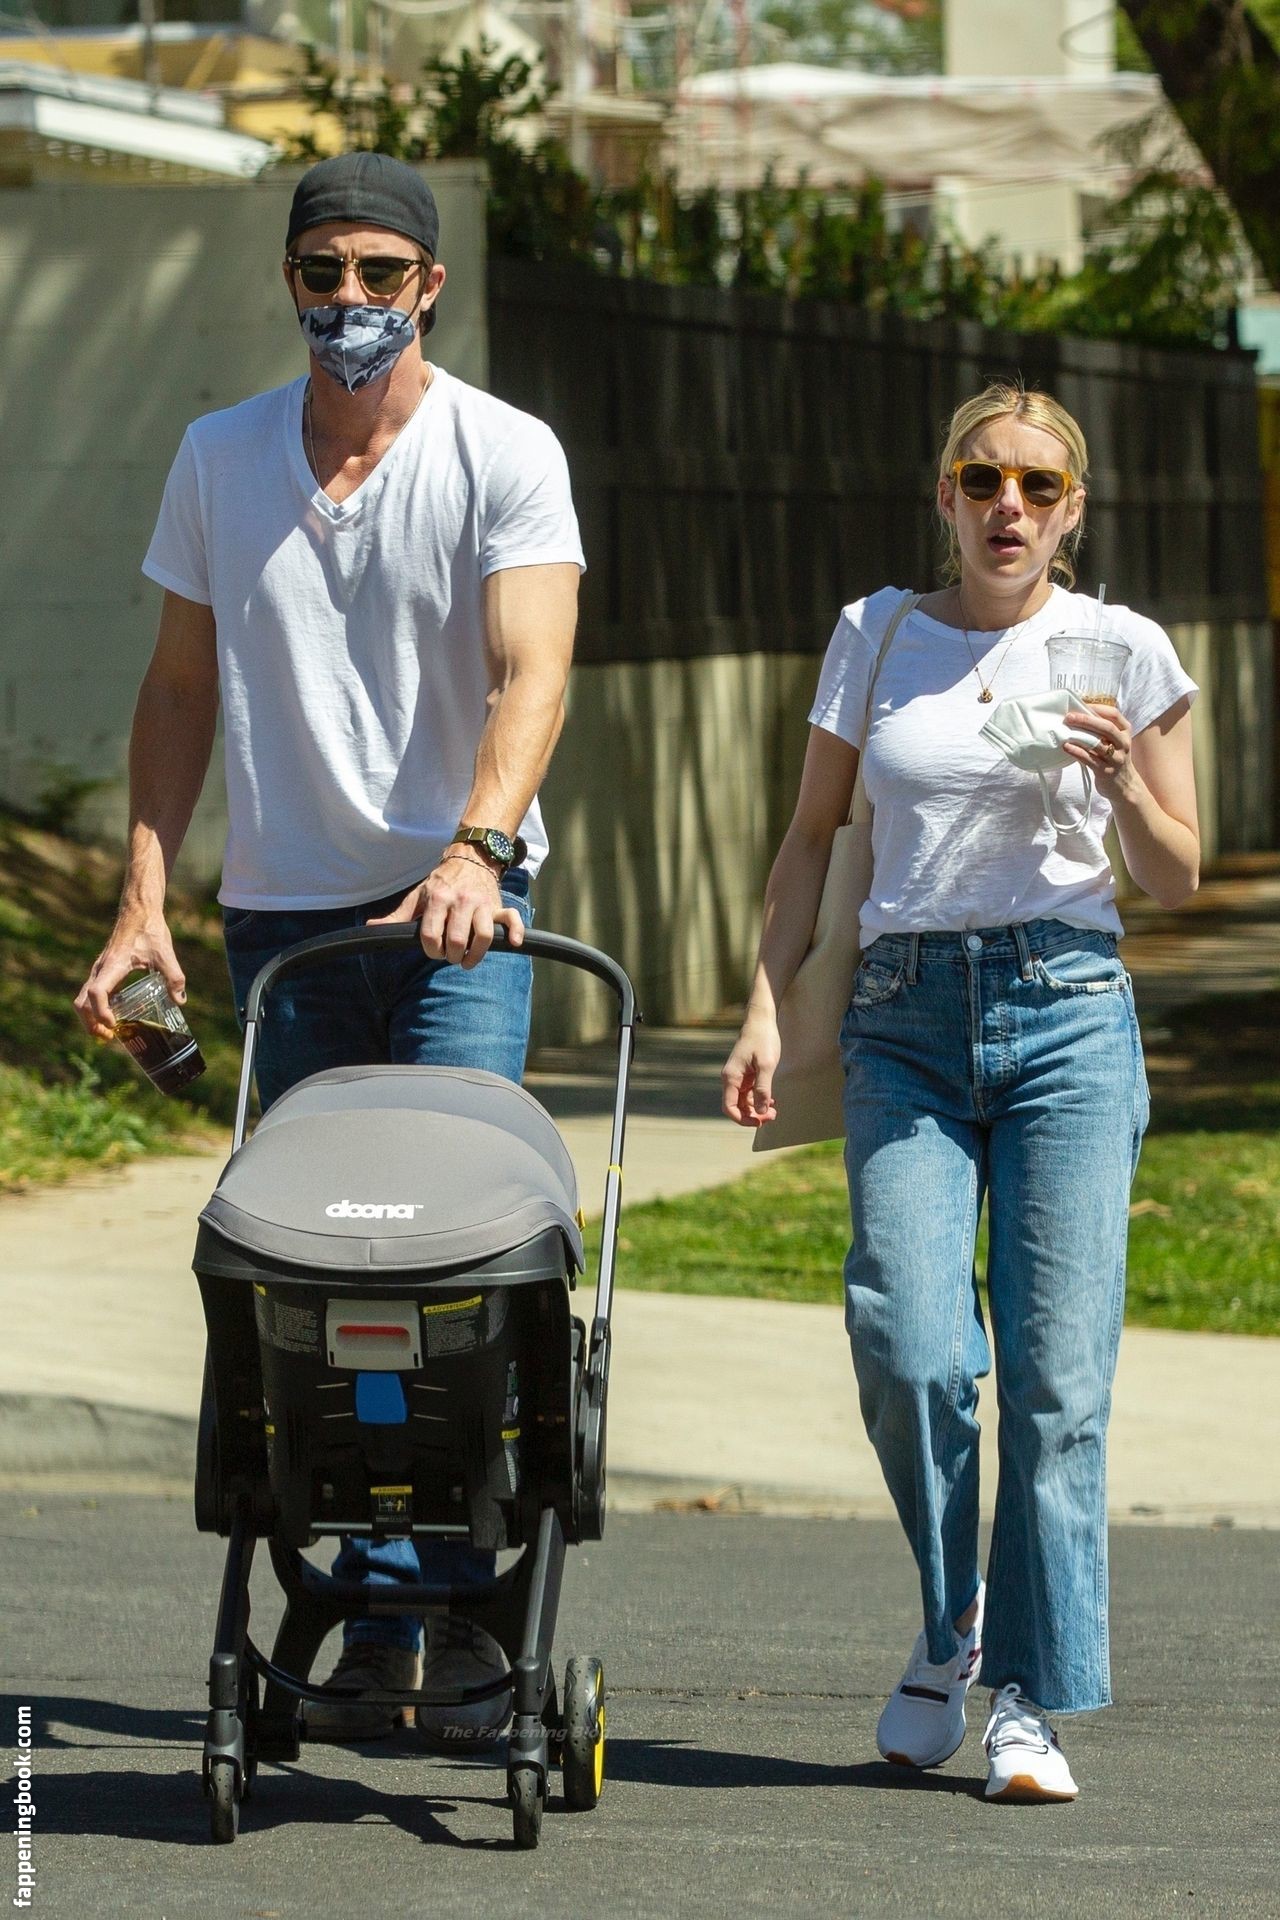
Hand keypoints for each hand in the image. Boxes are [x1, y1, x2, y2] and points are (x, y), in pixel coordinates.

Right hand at [74, 915, 184, 1038]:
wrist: (139, 911)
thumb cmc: (150, 930)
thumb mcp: (165, 954)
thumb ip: (174, 977)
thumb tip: (180, 1001)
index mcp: (113, 966)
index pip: (96, 993)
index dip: (101, 1012)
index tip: (113, 1025)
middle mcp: (100, 970)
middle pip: (82, 1003)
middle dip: (90, 1023)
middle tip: (108, 1038)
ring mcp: (100, 971)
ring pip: (83, 999)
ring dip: (90, 1018)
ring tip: (109, 1033)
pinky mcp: (104, 971)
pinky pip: (92, 994)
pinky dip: (97, 1008)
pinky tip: (114, 1017)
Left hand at [368, 855, 524, 968]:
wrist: (470, 858)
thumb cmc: (440, 883)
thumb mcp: (417, 896)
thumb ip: (397, 916)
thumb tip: (371, 927)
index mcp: (437, 899)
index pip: (431, 936)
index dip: (431, 950)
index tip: (434, 951)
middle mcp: (460, 901)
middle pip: (456, 940)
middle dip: (451, 955)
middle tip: (451, 955)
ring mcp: (481, 904)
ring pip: (484, 936)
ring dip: (476, 955)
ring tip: (468, 960)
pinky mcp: (498, 906)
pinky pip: (512, 919)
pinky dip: (516, 932)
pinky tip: (513, 944)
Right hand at [721, 1012, 780, 1127]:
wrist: (761, 1020)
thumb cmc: (763, 1039)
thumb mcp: (766, 1065)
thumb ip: (763, 1089)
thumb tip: (762, 1110)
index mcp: (731, 1077)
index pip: (729, 1107)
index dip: (743, 1119)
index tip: (760, 1121)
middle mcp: (731, 1078)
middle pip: (736, 1107)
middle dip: (753, 1116)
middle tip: (773, 1116)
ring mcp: (738, 1077)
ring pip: (743, 1101)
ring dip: (757, 1109)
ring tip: (775, 1111)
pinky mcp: (746, 1074)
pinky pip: (749, 1093)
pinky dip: (759, 1099)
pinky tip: (771, 1101)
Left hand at [1063, 703, 1137, 794]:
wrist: (1124, 785)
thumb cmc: (1113, 757)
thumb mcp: (1114, 740)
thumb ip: (1101, 728)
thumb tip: (1078, 713)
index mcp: (1125, 731)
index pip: (1114, 714)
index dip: (1097, 708)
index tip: (1081, 704)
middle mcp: (1123, 743)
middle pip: (1106, 727)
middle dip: (1086, 720)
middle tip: (1069, 716)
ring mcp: (1116, 758)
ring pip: (1098, 744)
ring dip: (1079, 736)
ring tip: (1065, 730)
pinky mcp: (1105, 771)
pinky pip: (1090, 759)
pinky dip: (1077, 752)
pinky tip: (1066, 746)